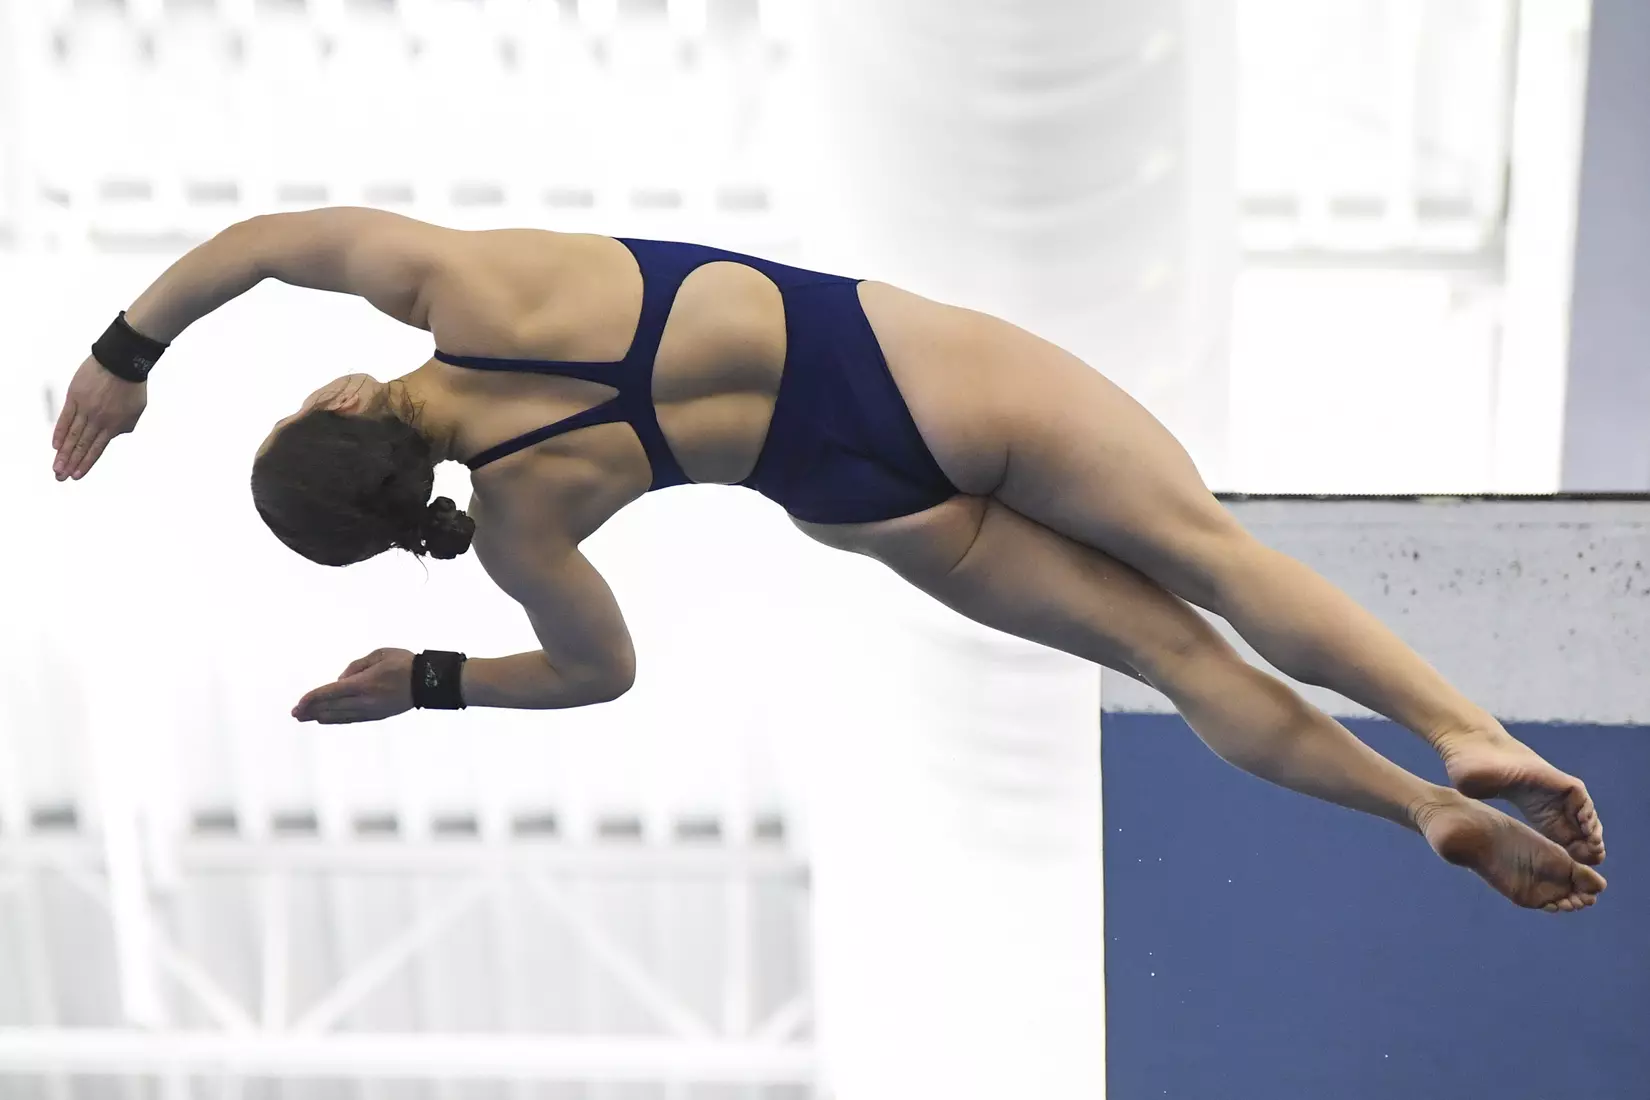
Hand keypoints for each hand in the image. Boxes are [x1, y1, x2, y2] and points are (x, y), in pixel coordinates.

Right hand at [53, 356, 147, 480]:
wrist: (123, 361)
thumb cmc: (132, 385)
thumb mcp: (136, 410)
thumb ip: (125, 426)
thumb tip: (113, 436)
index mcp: (114, 424)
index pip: (97, 449)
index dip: (86, 463)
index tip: (77, 475)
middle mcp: (98, 420)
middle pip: (81, 445)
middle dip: (71, 463)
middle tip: (60, 477)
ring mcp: (85, 408)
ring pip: (72, 435)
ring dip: (63, 453)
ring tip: (56, 467)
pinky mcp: (75, 397)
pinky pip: (65, 418)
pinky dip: (59, 432)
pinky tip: (55, 445)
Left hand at [293, 648, 415, 724]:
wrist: (429, 682)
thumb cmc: (404, 663)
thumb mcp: (379, 654)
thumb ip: (356, 666)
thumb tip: (341, 679)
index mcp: (363, 684)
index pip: (331, 692)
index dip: (312, 698)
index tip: (298, 703)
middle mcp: (365, 701)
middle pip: (331, 707)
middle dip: (311, 710)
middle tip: (295, 713)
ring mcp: (371, 710)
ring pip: (340, 716)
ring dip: (321, 717)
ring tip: (306, 718)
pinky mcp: (378, 715)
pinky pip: (352, 719)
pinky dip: (337, 720)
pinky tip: (327, 719)